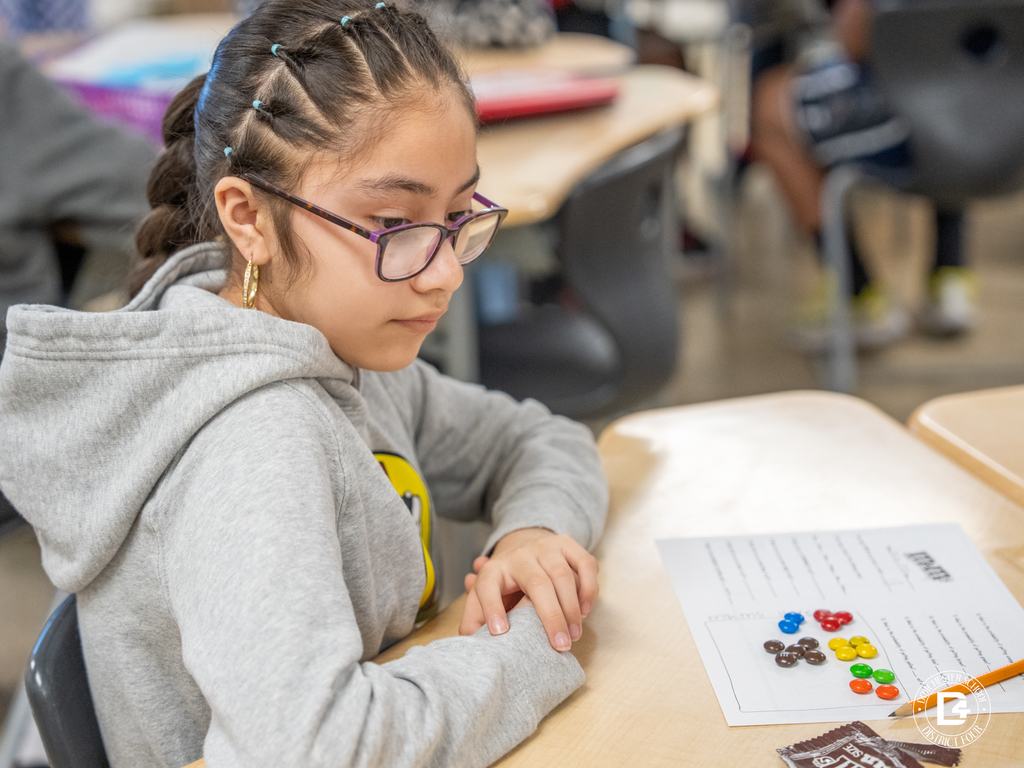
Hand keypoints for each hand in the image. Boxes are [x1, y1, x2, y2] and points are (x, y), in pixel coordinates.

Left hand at [459, 527, 597, 651]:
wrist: (525, 542)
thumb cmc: (507, 580)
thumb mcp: (486, 594)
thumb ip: (475, 617)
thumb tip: (470, 640)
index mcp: (494, 570)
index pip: (488, 586)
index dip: (491, 608)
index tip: (499, 633)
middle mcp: (520, 555)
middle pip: (537, 583)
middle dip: (551, 617)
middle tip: (560, 646)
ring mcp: (546, 547)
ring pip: (562, 575)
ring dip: (572, 608)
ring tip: (574, 635)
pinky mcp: (567, 544)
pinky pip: (585, 563)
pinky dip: (588, 588)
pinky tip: (585, 610)